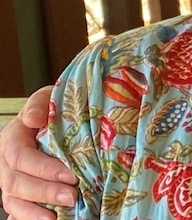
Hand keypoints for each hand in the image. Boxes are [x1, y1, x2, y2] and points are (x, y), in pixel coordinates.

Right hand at [0, 86, 77, 219]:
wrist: (54, 119)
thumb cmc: (53, 109)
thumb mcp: (49, 98)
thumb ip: (40, 104)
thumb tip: (33, 119)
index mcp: (12, 139)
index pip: (20, 157)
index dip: (44, 169)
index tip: (71, 175)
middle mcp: (6, 163)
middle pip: (15, 183)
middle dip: (44, 192)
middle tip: (72, 197)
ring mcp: (10, 181)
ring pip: (13, 201)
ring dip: (34, 212)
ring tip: (57, 217)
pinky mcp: (19, 194)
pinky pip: (16, 211)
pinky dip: (27, 219)